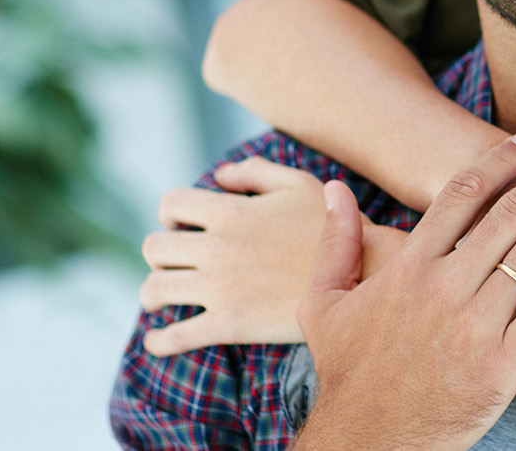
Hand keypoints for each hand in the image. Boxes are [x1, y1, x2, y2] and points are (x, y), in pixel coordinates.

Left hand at [139, 157, 325, 353]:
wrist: (362, 275)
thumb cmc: (333, 226)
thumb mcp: (298, 183)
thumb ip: (255, 172)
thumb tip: (221, 175)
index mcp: (230, 210)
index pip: (171, 204)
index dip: (170, 213)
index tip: (178, 225)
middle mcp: (217, 247)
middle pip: (154, 248)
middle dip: (158, 254)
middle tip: (170, 263)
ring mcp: (220, 287)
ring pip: (156, 289)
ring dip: (152, 294)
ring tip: (160, 299)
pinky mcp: (230, 325)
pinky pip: (178, 336)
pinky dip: (159, 341)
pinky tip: (156, 342)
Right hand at [293, 134, 515, 450]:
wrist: (368, 439)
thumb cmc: (348, 371)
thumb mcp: (324, 303)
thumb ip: (334, 242)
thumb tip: (334, 189)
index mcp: (407, 266)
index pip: (461, 194)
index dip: (500, 162)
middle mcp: (443, 287)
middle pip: (509, 216)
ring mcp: (474, 326)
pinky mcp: (501, 365)